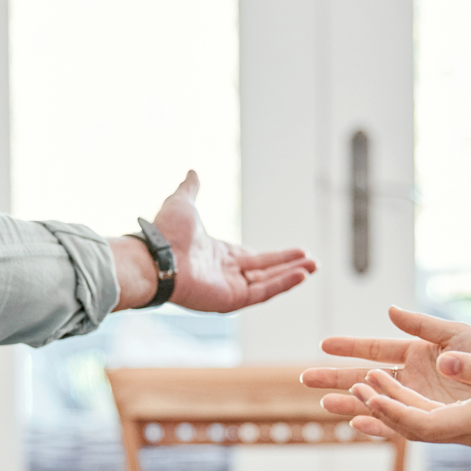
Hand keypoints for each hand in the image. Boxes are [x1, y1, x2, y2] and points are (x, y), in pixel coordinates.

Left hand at [122, 171, 315, 312]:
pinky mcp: (231, 300)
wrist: (157, 255)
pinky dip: (283, 284)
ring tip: (314, 267)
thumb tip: (192, 171)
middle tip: (312, 261)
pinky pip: (263, 292)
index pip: (252, 258)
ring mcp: (229, 288)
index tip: (296, 252)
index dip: (275, 257)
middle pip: (265, 271)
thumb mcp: (183, 202)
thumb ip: (191, 189)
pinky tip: (301, 274)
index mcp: (217, 255)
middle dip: (289, 266)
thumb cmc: (167, 232)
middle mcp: (225, 274)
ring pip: (268, 283)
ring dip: (292, 275)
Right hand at [300, 307, 470, 412]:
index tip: (323, 345)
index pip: (375, 348)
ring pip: (376, 401)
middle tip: (305, 378)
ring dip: (351, 402)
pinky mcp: (430, 420)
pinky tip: (359, 423)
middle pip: (366, 377)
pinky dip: (378, 425)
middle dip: (337, 378)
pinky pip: (398, 424)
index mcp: (416, 352)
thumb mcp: (457, 334)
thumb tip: (390, 310)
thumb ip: (422, 325)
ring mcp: (418, 400)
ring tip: (323, 404)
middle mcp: (412, 378)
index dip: (349, 346)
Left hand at [337, 349, 470, 456]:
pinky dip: (409, 407)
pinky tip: (395, 395)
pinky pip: (433, 420)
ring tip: (362, 382)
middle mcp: (467, 432)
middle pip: (411, 426)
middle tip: (349, 385)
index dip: (390, 411)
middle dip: (377, 408)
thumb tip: (441, 359)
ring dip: (390, 404)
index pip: (421, 424)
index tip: (366, 393)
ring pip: (419, 423)